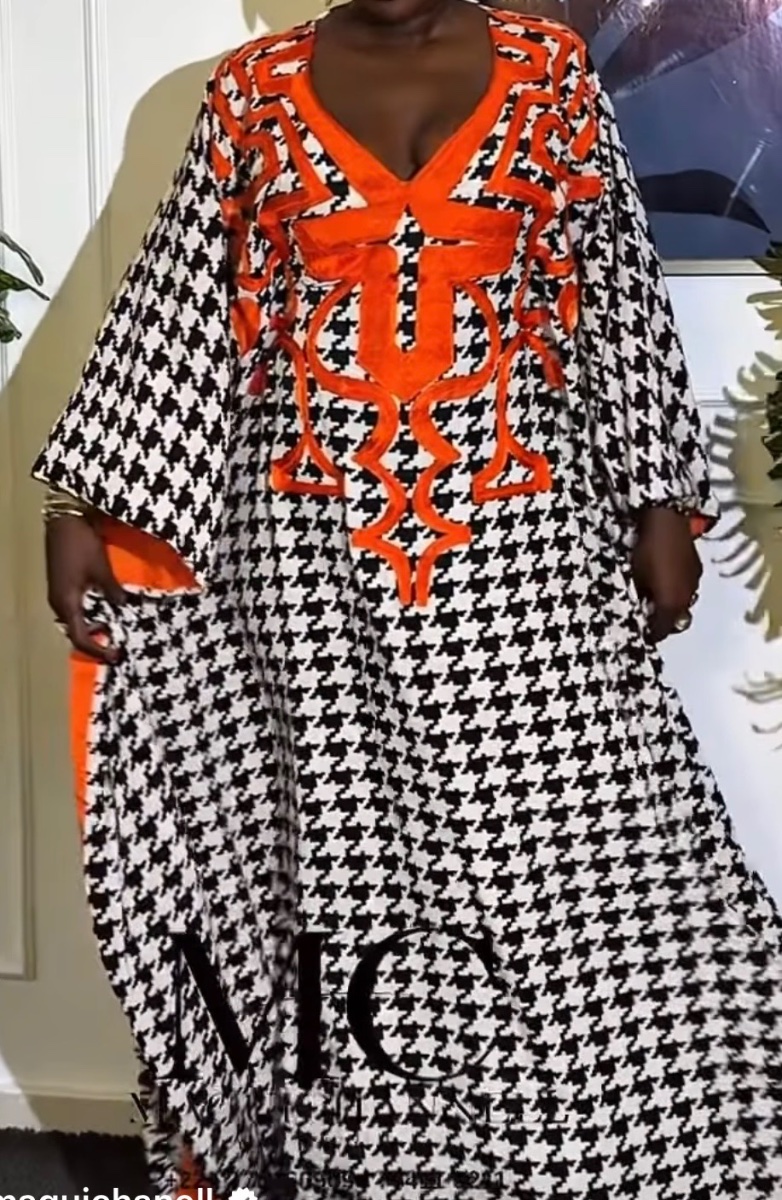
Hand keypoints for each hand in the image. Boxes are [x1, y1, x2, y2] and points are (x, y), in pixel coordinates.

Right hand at [45, 516, 127, 663]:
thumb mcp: (102, 570)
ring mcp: (58, 594)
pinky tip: (104, 610)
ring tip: (113, 627)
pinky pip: (74, 609)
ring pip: (74, 621)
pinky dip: (88, 615)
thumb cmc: (82, 545)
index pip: (80, 637)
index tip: (116, 655)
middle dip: (95, 642)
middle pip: (74, 632)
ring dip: (92, 628)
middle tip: (116, 645)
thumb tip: (122, 607)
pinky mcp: (61, 585)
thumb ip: (112, 592)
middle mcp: (58, 603)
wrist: (65, 520)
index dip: (97, 649)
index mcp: (66, 603)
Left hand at [631, 506, 701, 642]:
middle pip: (677, 620)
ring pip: (684, 603)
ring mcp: (694, 582)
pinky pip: (687, 587)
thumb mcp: (635, 575)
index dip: (651, 634)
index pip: (661, 630)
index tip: (641, 634)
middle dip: (664, 622)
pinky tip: (667, 580)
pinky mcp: (696, 567)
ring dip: (672, 605)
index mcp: (671, 603)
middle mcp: (686, 597)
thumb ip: (639, 597)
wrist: (667, 519)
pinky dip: (678, 590)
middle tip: (649, 618)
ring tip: (657, 598)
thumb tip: (640, 607)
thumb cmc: (645, 550)